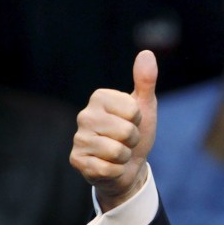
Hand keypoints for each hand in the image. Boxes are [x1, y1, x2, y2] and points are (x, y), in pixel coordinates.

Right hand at [70, 51, 158, 211]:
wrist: (130, 165)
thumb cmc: (136, 132)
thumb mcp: (145, 106)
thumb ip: (145, 81)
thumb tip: (147, 53)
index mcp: (99, 97)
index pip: (133, 110)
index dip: (139, 120)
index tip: (133, 122)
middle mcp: (84, 115)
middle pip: (126, 131)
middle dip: (133, 140)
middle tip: (126, 140)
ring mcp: (78, 139)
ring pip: (117, 151)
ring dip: (125, 156)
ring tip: (118, 153)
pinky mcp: (77, 161)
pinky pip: (108, 169)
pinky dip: (116, 171)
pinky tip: (109, 166)